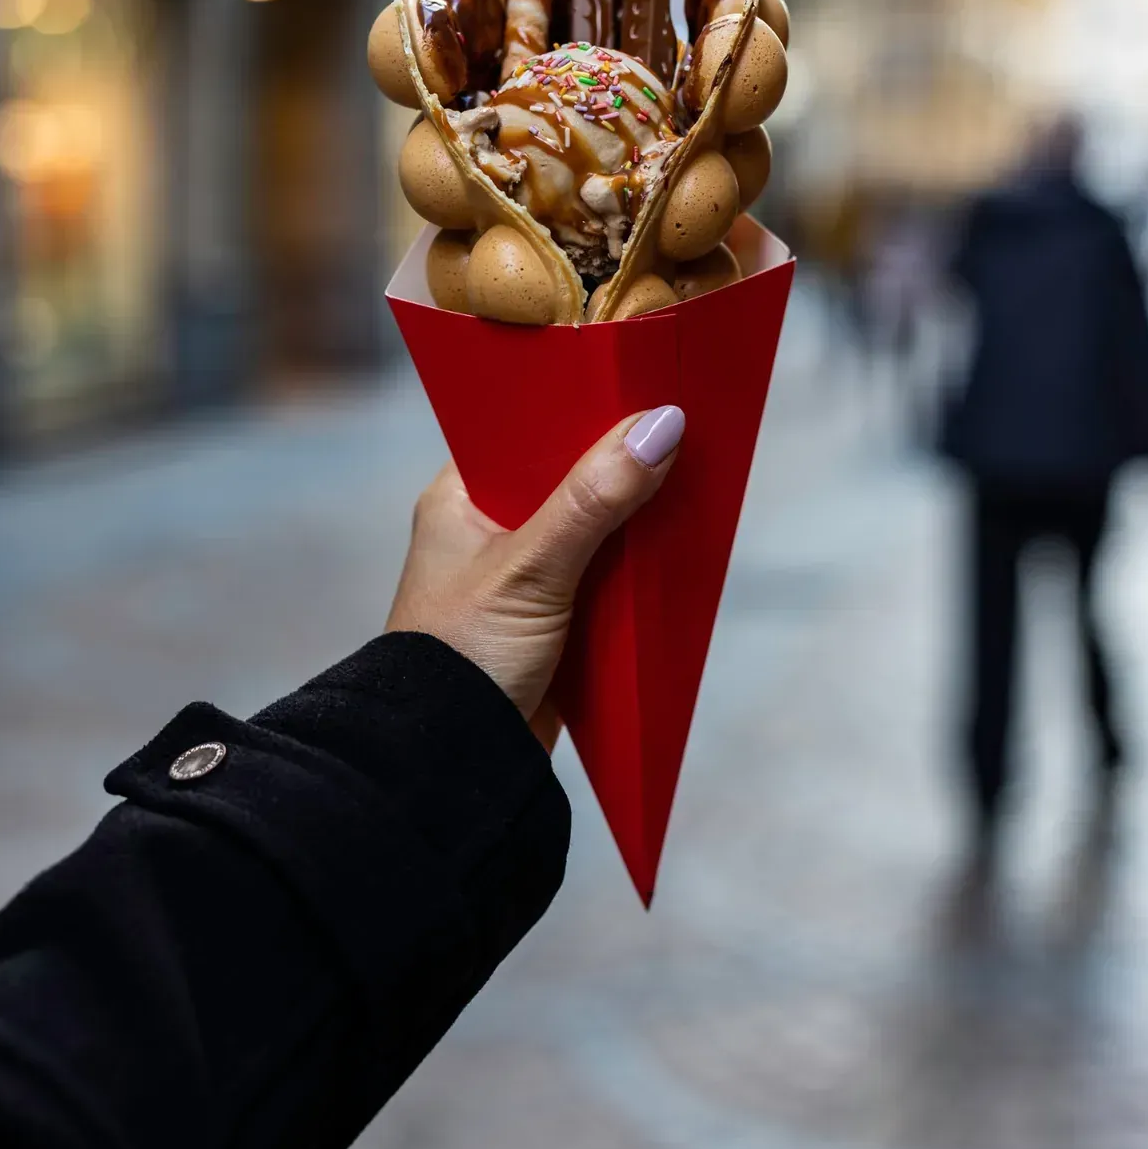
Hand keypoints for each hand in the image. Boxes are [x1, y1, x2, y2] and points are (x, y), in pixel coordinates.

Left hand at [386, 406, 684, 743]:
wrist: (451, 765)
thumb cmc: (466, 656)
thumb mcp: (532, 569)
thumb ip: (593, 500)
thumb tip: (661, 425)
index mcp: (459, 500)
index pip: (525, 430)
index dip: (580, 408)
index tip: (640, 382)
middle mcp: (486, 532)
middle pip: (567, 478)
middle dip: (619, 465)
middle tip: (685, 426)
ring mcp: (521, 579)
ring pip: (593, 530)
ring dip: (635, 518)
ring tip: (696, 474)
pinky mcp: (554, 623)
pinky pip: (605, 580)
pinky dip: (637, 570)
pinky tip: (680, 546)